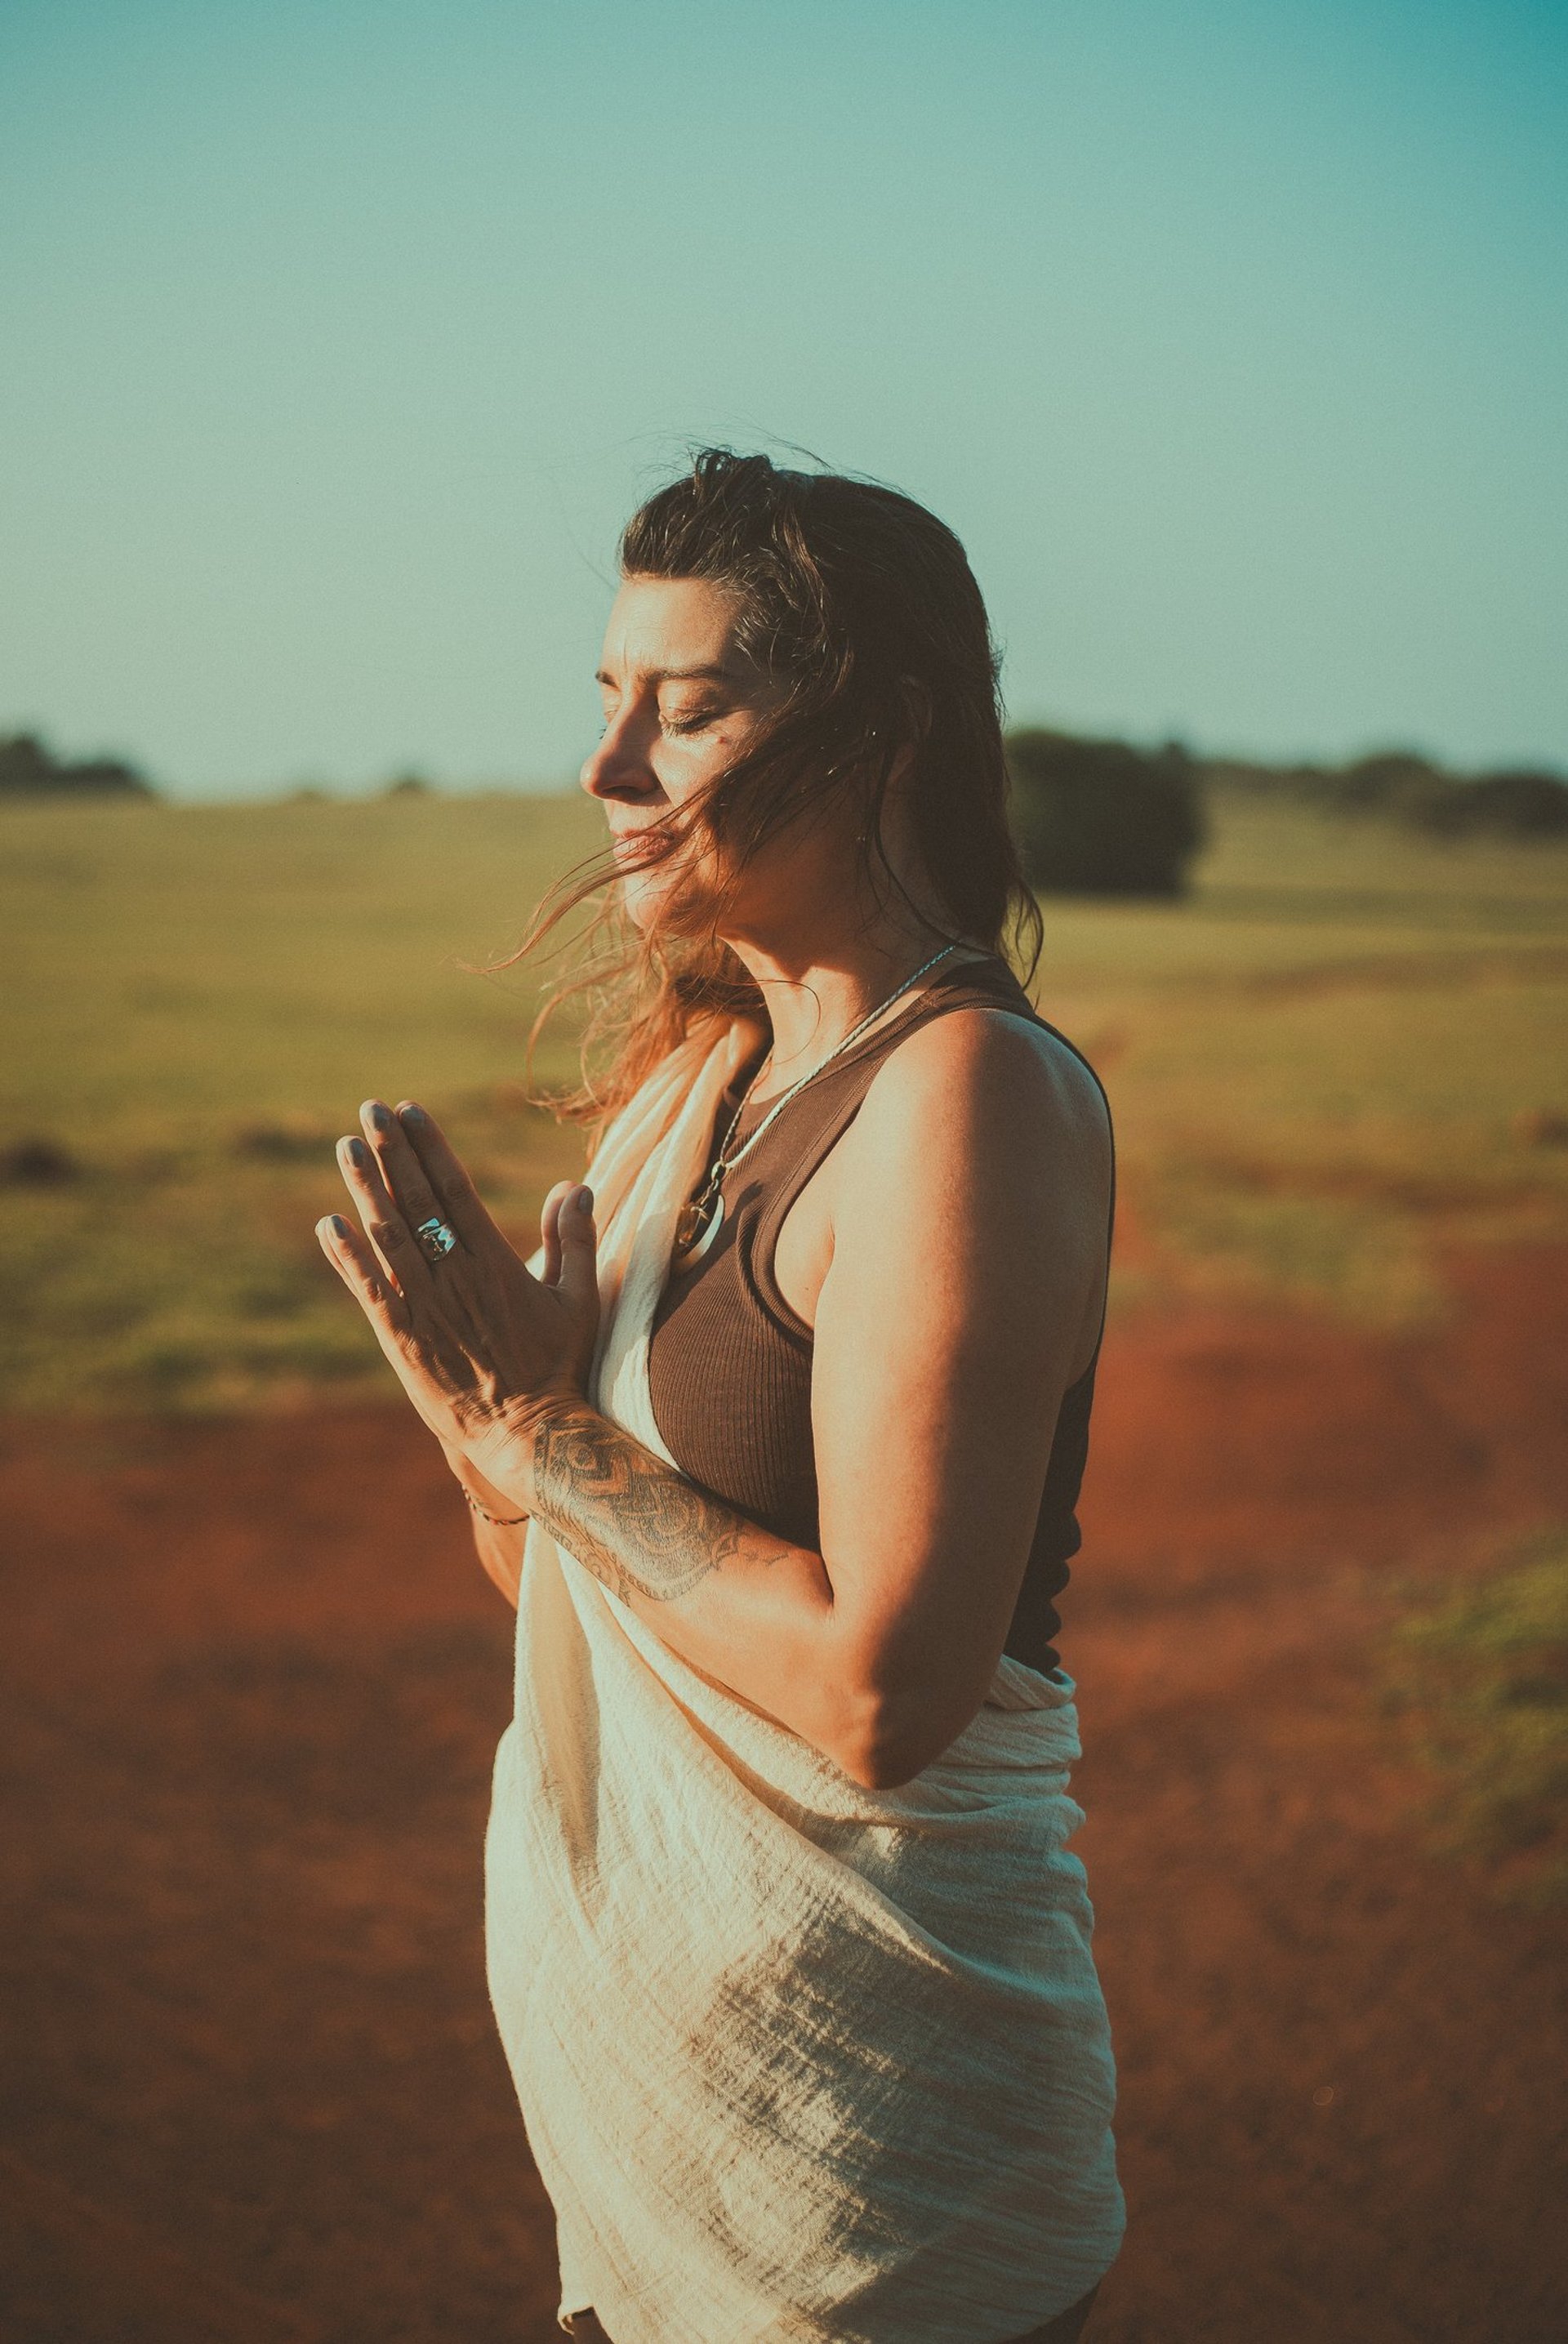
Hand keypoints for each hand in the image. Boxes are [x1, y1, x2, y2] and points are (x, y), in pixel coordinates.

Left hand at [317, 1098, 598, 1490]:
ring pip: (387, 1236)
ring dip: (364, 1190)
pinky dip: (347, 1256)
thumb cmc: (559, 1366)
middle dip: (391, 1152)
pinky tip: (329, 1224)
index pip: (455, 1189)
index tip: (411, 1111)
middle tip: (370, 1110)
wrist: (527, 1433)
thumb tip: (573, 1185)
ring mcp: (425, 1307)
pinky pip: (369, 1289)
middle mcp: (455, 1277)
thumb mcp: (579, 1299)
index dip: (430, 1147)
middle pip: (416, 1201)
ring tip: (345, 1148)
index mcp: (496, 1262)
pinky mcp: (401, 1339)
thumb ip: (574, 1239)